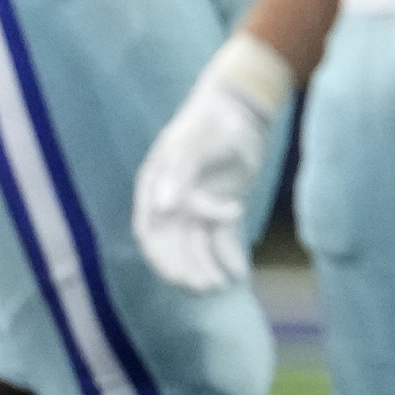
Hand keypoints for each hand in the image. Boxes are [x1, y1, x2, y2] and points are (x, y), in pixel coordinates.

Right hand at [132, 31, 292, 293]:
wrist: (241, 108)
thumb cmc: (213, 119)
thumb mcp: (195, 141)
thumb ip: (179, 172)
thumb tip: (161, 207)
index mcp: (155, 186)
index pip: (152, 231)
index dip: (163, 257)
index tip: (182, 276)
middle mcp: (171, 201)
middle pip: (173, 245)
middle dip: (187, 268)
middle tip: (207, 286)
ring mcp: (196, 207)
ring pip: (197, 246)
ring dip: (208, 266)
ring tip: (224, 284)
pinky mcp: (220, 209)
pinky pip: (220, 239)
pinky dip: (228, 256)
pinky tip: (240, 273)